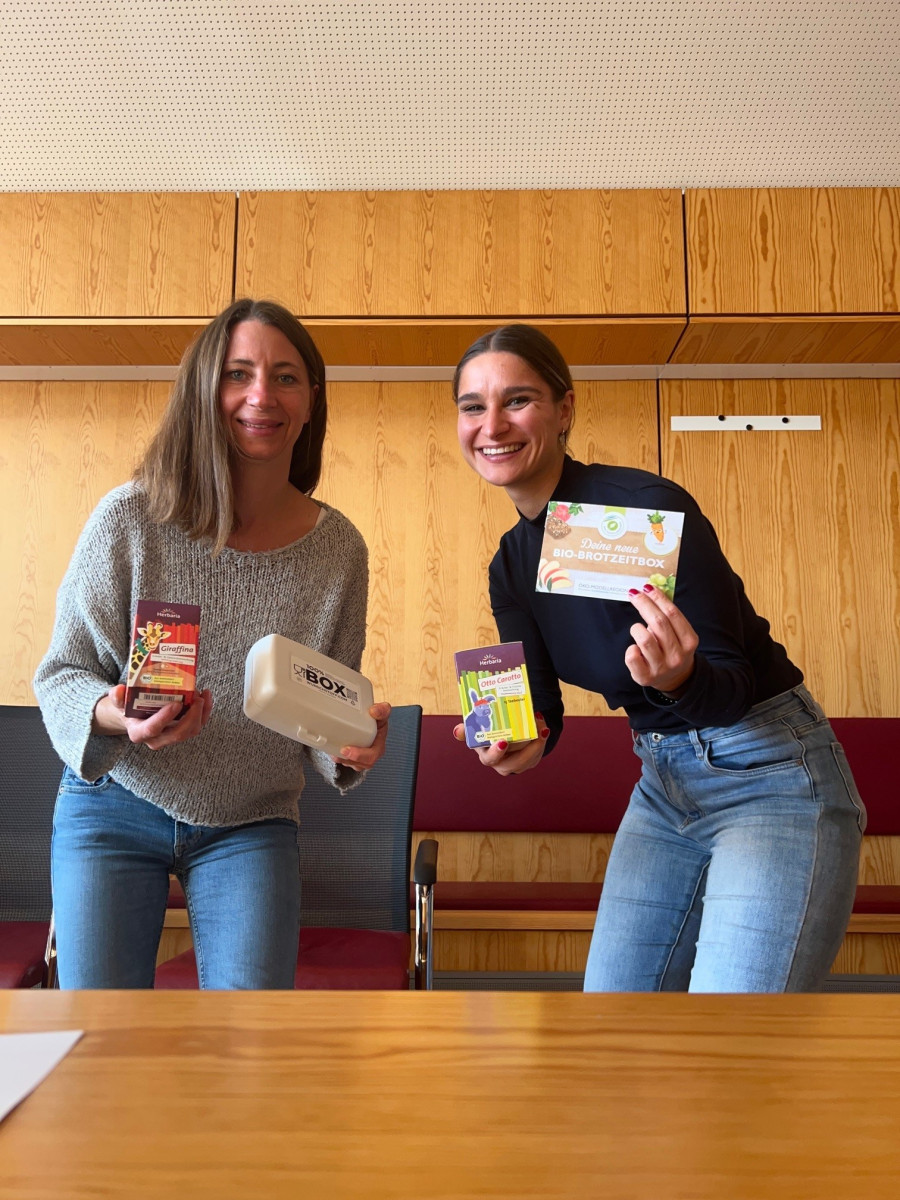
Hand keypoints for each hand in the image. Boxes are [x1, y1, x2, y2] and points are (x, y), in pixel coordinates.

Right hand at [92, 684, 213, 749]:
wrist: (135, 717)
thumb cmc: (128, 709)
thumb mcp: (119, 703)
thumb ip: (117, 698)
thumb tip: (119, 690)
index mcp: (139, 733)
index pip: (153, 729)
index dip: (165, 718)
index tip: (176, 703)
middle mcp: (156, 740)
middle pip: (178, 734)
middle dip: (191, 717)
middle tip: (196, 698)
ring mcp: (171, 737)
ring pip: (191, 731)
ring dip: (201, 713)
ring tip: (201, 694)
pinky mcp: (182, 732)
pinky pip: (197, 726)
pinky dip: (205, 712)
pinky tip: (206, 696)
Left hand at [334, 702, 390, 771]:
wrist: (371, 719)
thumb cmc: (376, 718)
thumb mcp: (382, 712)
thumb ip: (382, 710)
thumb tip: (374, 711)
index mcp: (379, 745)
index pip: (372, 755)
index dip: (359, 755)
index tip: (347, 749)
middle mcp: (371, 753)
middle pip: (361, 763)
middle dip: (349, 759)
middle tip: (338, 752)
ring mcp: (362, 757)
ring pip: (352, 764)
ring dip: (342, 760)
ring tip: (333, 752)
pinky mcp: (353, 757)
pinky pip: (346, 762)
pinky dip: (339, 757)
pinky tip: (333, 750)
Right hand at [452, 711, 550, 776]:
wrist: (504, 740)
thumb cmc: (488, 734)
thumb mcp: (476, 730)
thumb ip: (467, 730)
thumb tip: (457, 731)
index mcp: (486, 754)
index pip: (490, 758)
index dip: (496, 752)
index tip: (503, 742)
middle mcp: (501, 763)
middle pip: (514, 762)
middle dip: (525, 749)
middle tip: (533, 735)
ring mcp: (515, 765)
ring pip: (529, 759)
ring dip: (537, 744)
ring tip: (541, 727)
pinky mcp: (528, 763)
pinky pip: (537, 754)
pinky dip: (541, 741)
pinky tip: (543, 727)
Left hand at [625, 584, 698, 694]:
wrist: (674, 679)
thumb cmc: (672, 649)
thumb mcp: (679, 634)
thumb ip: (668, 616)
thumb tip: (649, 591)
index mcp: (689, 641)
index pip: (672, 614)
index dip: (658, 598)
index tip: (647, 587)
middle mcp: (678, 656)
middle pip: (659, 623)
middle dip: (644, 605)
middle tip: (634, 594)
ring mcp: (662, 668)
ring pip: (645, 639)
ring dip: (637, 628)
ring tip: (637, 629)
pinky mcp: (645, 677)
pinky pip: (632, 656)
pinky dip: (631, 648)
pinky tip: (635, 648)